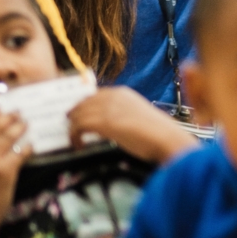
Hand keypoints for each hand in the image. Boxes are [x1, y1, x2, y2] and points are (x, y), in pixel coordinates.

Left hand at [69, 86, 197, 164]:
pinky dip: (74, 136)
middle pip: (82, 103)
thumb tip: (108, 124)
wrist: (165, 138)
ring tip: (74, 139)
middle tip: (70, 128)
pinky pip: (78, 126)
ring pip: (78, 114)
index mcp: (122, 92)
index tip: (76, 116)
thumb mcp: (137, 116)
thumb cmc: (157, 132)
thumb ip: (121, 114)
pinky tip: (79, 145)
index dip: (82, 106)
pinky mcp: (104, 122)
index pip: (93, 95)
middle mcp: (113, 96)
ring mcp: (108, 108)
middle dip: (74, 116)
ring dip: (72, 128)